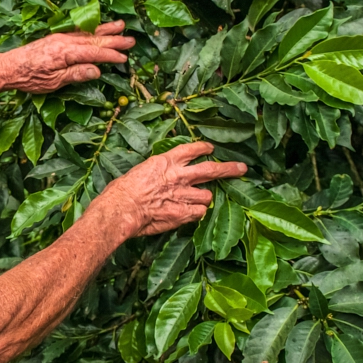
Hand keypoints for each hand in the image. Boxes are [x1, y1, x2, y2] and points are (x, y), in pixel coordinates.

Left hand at [0, 21, 134, 93]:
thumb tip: (97, 71)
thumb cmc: (28, 78)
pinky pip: (77, 32)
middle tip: (132, 40)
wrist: (8, 67)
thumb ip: (76, 74)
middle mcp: (64, 41)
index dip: (110, 56)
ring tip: (120, 25)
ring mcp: (60, 37)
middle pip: (94, 40)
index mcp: (66, 52)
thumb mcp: (53, 82)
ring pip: (87, 33)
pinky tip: (96, 28)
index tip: (124, 58)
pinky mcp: (55, 38)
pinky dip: (90, 29)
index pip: (94, 53)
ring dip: (104, 30)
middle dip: (113, 40)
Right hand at [98, 142, 246, 237]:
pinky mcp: (182, 213)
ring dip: (205, 198)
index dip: (203, 148)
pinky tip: (190, 213)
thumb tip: (158, 177)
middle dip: (228, 169)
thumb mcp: (139, 172)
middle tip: (241, 168)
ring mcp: (182, 195)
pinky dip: (197, 213)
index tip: (210, 148)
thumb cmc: (121, 191)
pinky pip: (199, 212)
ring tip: (202, 199)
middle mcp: (178, 176)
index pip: (190, 150)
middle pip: (211, 169)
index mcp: (164, 162)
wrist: (121, 209)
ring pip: (207, 195)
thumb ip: (155, 173)